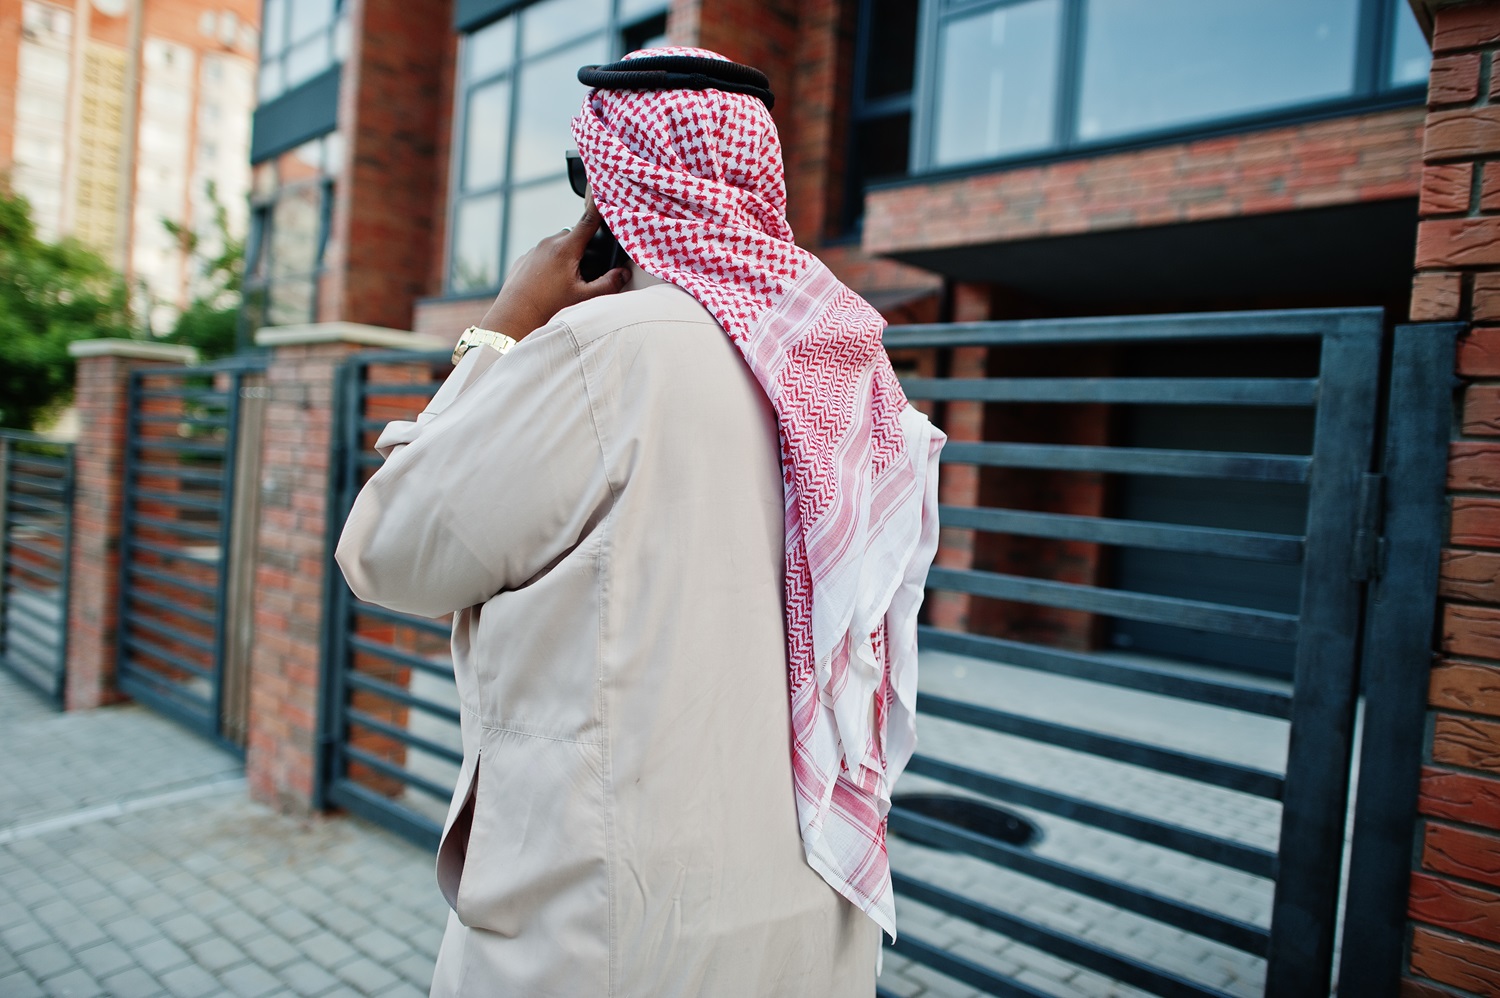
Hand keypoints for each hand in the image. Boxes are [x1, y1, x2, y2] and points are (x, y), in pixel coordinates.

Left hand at [478, 195, 629, 340]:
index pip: (588, 220)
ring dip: (566, 258)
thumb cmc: (547, 308)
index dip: (599, 205)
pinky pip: (542, 257)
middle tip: (586, 273)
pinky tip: (548, 287)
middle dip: (584, 249)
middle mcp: (548, 244)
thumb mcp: (584, 298)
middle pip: (574, 237)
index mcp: (565, 248)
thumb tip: (623, 273)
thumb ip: (608, 284)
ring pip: (558, 247)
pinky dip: (550, 266)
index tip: (604, 189)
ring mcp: (533, 251)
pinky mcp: (523, 260)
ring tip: (564, 285)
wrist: (511, 319)